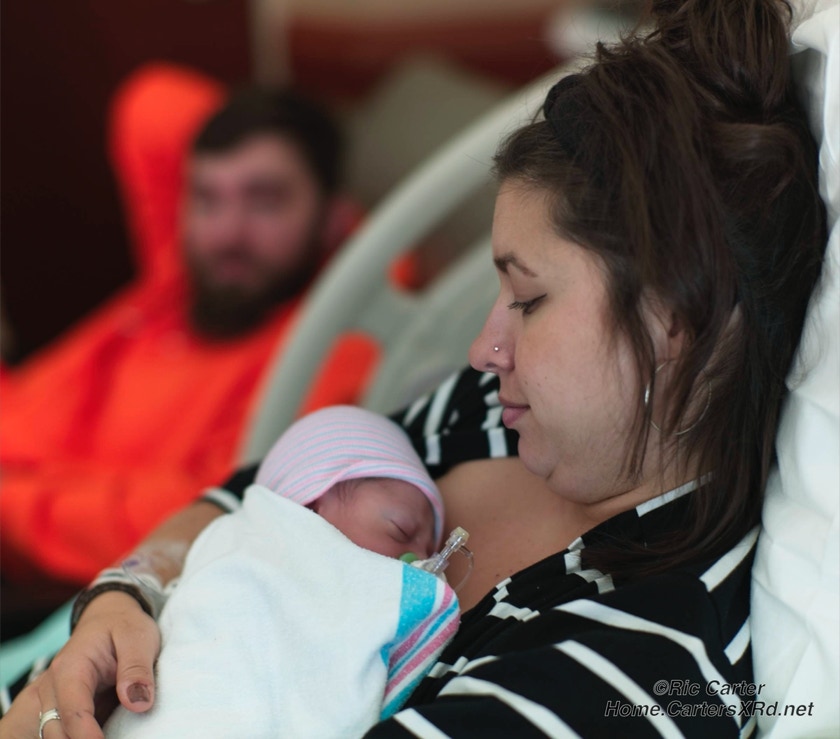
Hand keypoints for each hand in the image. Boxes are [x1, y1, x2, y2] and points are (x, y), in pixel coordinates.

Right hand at [0, 591, 159, 737]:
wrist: (109, 617)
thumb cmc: (123, 625)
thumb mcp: (137, 636)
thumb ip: (136, 668)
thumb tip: (137, 703)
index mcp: (70, 668)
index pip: (72, 709)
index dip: (85, 735)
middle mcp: (54, 687)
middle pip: (56, 730)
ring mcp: (56, 701)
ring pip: (54, 735)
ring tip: (110, 737)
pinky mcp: (65, 710)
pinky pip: (63, 732)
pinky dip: (78, 736)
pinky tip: (102, 734)